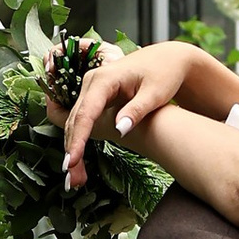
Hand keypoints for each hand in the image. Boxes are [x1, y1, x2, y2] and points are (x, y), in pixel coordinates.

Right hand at [60, 43, 200, 188]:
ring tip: (75, 177)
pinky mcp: (95, 96)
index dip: (78, 138)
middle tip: (72, 178)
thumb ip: (136, 111)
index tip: (72, 160)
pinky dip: (79, 140)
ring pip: (74, 121)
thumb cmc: (164, 73)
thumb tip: (120, 130)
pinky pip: (82, 119)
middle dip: (71, 149)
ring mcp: (92, 88)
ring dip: (72, 148)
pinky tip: (78, 160)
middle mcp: (93, 81)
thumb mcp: (155, 93)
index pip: (85, 112)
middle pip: (75, 119)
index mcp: (105, 78)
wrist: (167, 59)